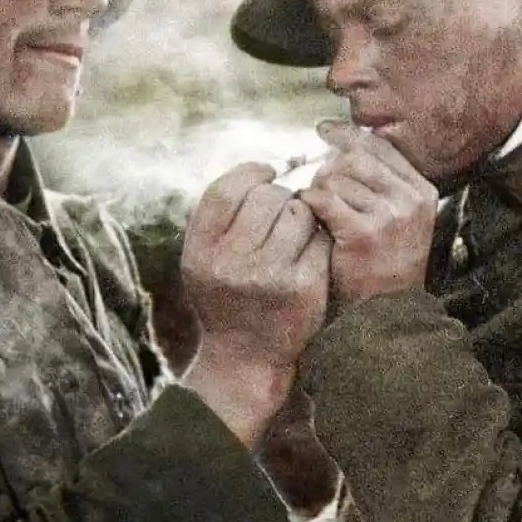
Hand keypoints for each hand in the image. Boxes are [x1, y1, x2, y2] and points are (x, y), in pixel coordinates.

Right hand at [180, 163, 331, 446]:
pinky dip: (316, 241)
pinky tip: (306, 256)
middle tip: (280, 215)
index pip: (229, 189)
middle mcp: (232, 263)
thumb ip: (223, 213)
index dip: (253, 172)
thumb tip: (270, 165)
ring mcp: (270, 276)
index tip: (266, 174)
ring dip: (301, 216)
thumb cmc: (226, 296)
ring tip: (293, 236)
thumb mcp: (204, 256)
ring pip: (299, 212)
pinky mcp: (304, 288)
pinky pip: (318, 239)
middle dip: (280, 197)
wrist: (246, 356)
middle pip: (268, 196)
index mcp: (202, 250)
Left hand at [297, 121, 437, 309]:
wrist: (384, 314)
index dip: (348, 135)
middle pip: (357, 157)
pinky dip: (308, 204)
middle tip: (315, 182)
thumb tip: (344, 141)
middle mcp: (410, 199)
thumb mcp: (398, 219)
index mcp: (421, 191)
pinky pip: (323, 199)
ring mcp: (389, 215)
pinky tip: (308, 216)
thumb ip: (380, 183)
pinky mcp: (362, 232)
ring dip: (318, 189)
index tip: (325, 131)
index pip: (381, 146)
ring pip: (337, 177)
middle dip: (328, 166)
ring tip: (317, 210)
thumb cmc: (383, 266)